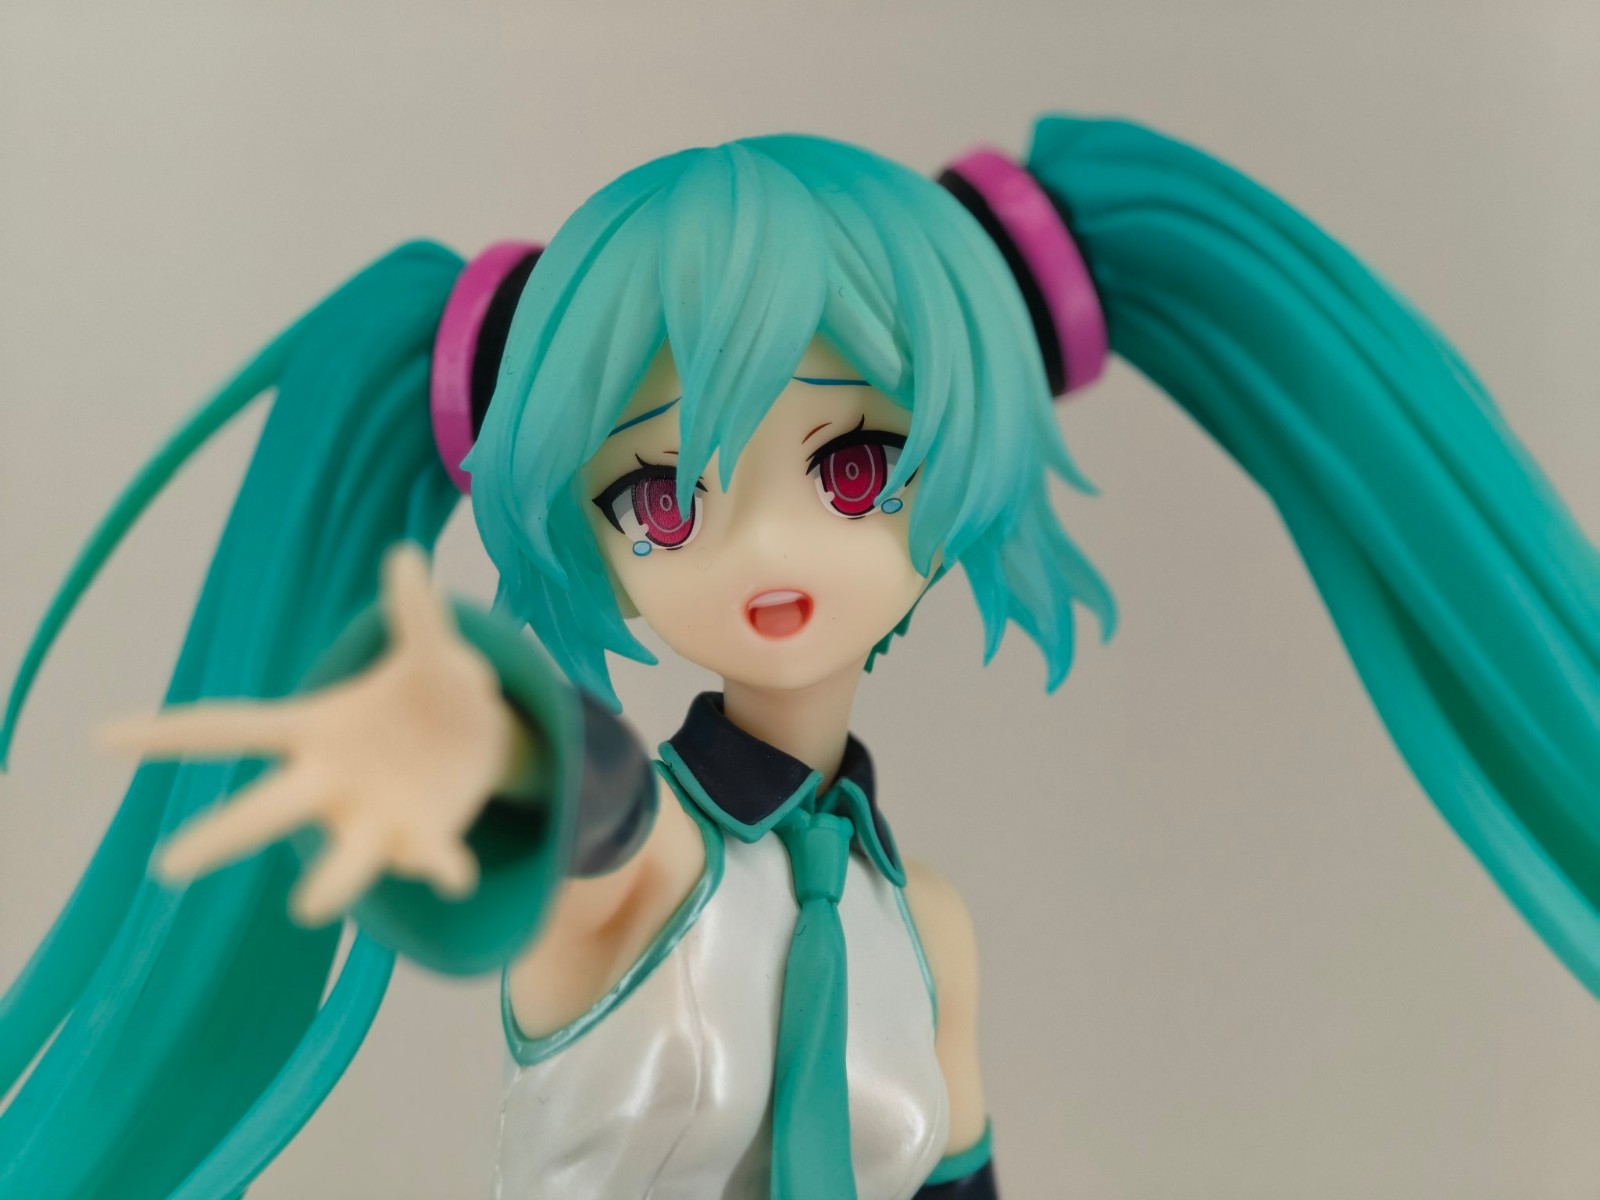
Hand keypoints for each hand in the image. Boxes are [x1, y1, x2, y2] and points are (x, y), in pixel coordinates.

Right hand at [100, 542, 525, 924]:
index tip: (100, 739)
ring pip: (348, 857)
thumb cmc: (433, 691)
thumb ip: (415, 613)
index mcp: (314, 729)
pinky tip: (458, 877)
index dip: (167, 734)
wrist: (480, 741)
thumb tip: (407, 555)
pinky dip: (442, 866)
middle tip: (168, 867)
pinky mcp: (427, 838)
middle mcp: (333, 782)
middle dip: (222, 835)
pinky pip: (433, 855)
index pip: (231, 728)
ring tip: (307, 908)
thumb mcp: (430, 650)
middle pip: (269, 810)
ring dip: (332, 881)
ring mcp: (377, 817)